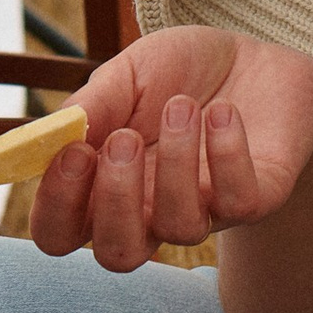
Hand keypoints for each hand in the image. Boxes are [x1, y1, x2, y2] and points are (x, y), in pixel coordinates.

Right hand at [29, 29, 312, 271]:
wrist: (256, 58)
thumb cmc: (180, 72)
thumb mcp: (129, 73)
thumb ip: (94, 104)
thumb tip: (56, 131)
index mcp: (103, 187)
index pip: (60, 233)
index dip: (56, 206)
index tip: (72, 151)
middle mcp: (150, 213)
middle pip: (117, 255)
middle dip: (115, 201)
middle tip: (124, 140)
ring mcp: (204, 213)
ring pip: (180, 228)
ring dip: (176, 162)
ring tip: (183, 105)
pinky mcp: (255, 201)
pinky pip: (237, 202)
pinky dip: (227, 152)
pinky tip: (224, 111)